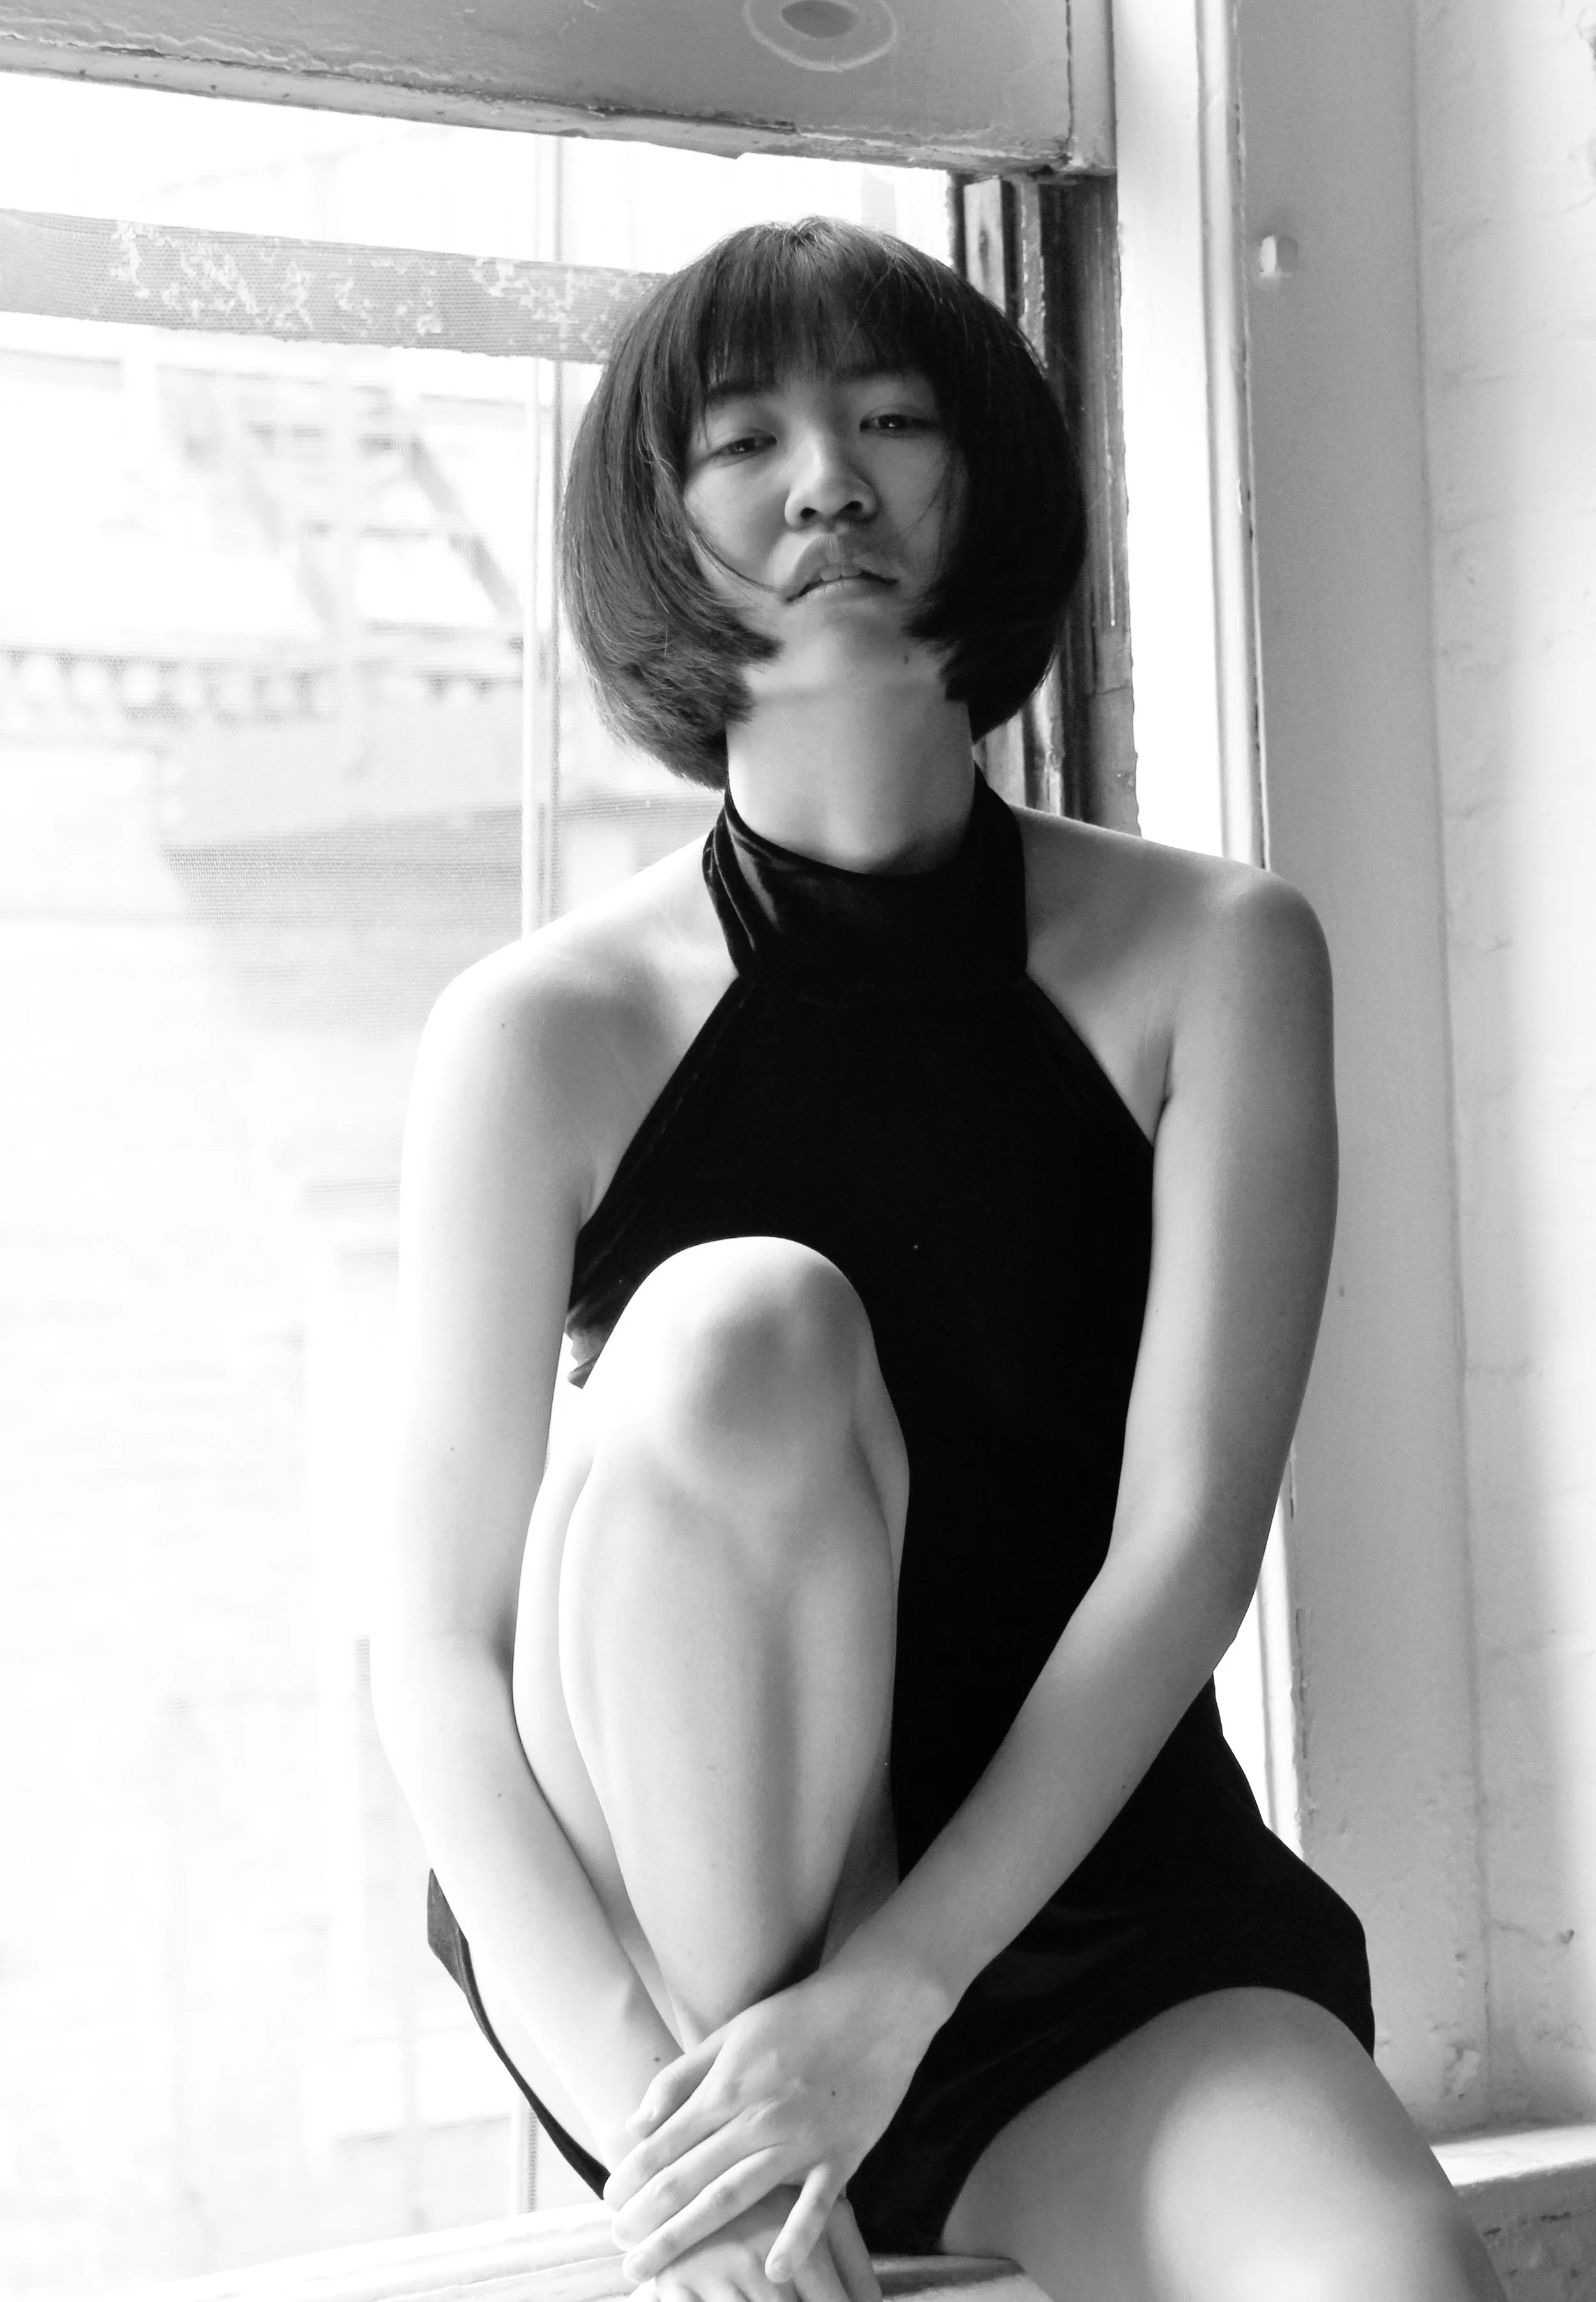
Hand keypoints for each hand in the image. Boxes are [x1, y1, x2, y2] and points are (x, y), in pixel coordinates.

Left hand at [607, 1955, 946, 2282]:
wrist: (876, 2002)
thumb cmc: (798, 2013)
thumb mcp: (731, 2032)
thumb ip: (682, 2078)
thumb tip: (637, 2123)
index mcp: (728, 2088)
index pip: (666, 2143)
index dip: (631, 2177)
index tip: (607, 2204)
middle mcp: (757, 2119)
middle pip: (690, 2179)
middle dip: (648, 2218)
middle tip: (619, 2248)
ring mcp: (801, 2140)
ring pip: (735, 2197)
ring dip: (690, 2234)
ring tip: (653, 2267)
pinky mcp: (842, 2155)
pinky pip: (817, 2205)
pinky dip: (797, 2238)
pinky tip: (774, 2271)